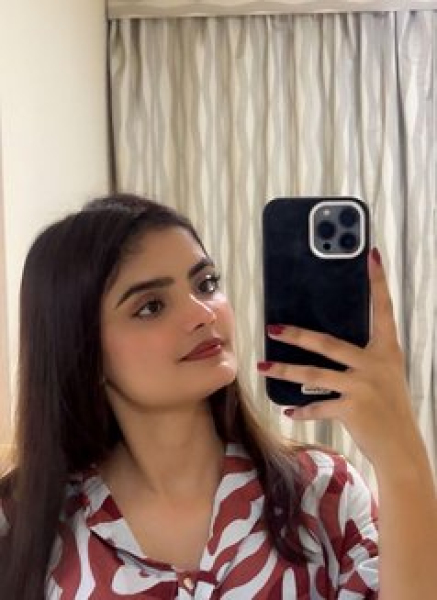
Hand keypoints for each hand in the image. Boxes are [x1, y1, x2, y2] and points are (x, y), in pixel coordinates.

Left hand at [257, 248, 423, 471]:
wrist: (402, 447)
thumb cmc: (391, 408)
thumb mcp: (385, 375)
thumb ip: (363, 358)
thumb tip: (326, 345)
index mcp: (386, 350)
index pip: (383, 309)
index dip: (378, 282)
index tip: (371, 255)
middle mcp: (375, 364)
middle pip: (328, 342)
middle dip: (296, 335)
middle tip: (272, 328)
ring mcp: (363, 386)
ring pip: (313, 374)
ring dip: (284, 371)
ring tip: (262, 367)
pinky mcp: (352, 409)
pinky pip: (318, 406)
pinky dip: (302, 409)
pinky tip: (288, 410)